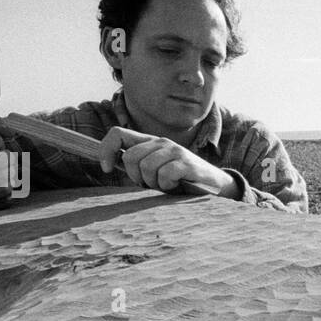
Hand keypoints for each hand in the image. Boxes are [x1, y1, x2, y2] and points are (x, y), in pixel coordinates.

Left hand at [98, 126, 238, 196]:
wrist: (214, 186)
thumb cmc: (180, 181)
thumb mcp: (154, 171)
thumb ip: (136, 165)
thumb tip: (109, 165)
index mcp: (150, 142)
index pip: (117, 133)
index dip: (106, 150)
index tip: (107, 168)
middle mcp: (161, 142)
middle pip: (131, 157)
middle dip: (136, 176)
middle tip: (150, 184)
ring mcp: (175, 151)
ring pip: (146, 167)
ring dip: (154, 183)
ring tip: (166, 185)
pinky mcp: (186, 163)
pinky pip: (164, 175)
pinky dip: (167, 186)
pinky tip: (176, 186)